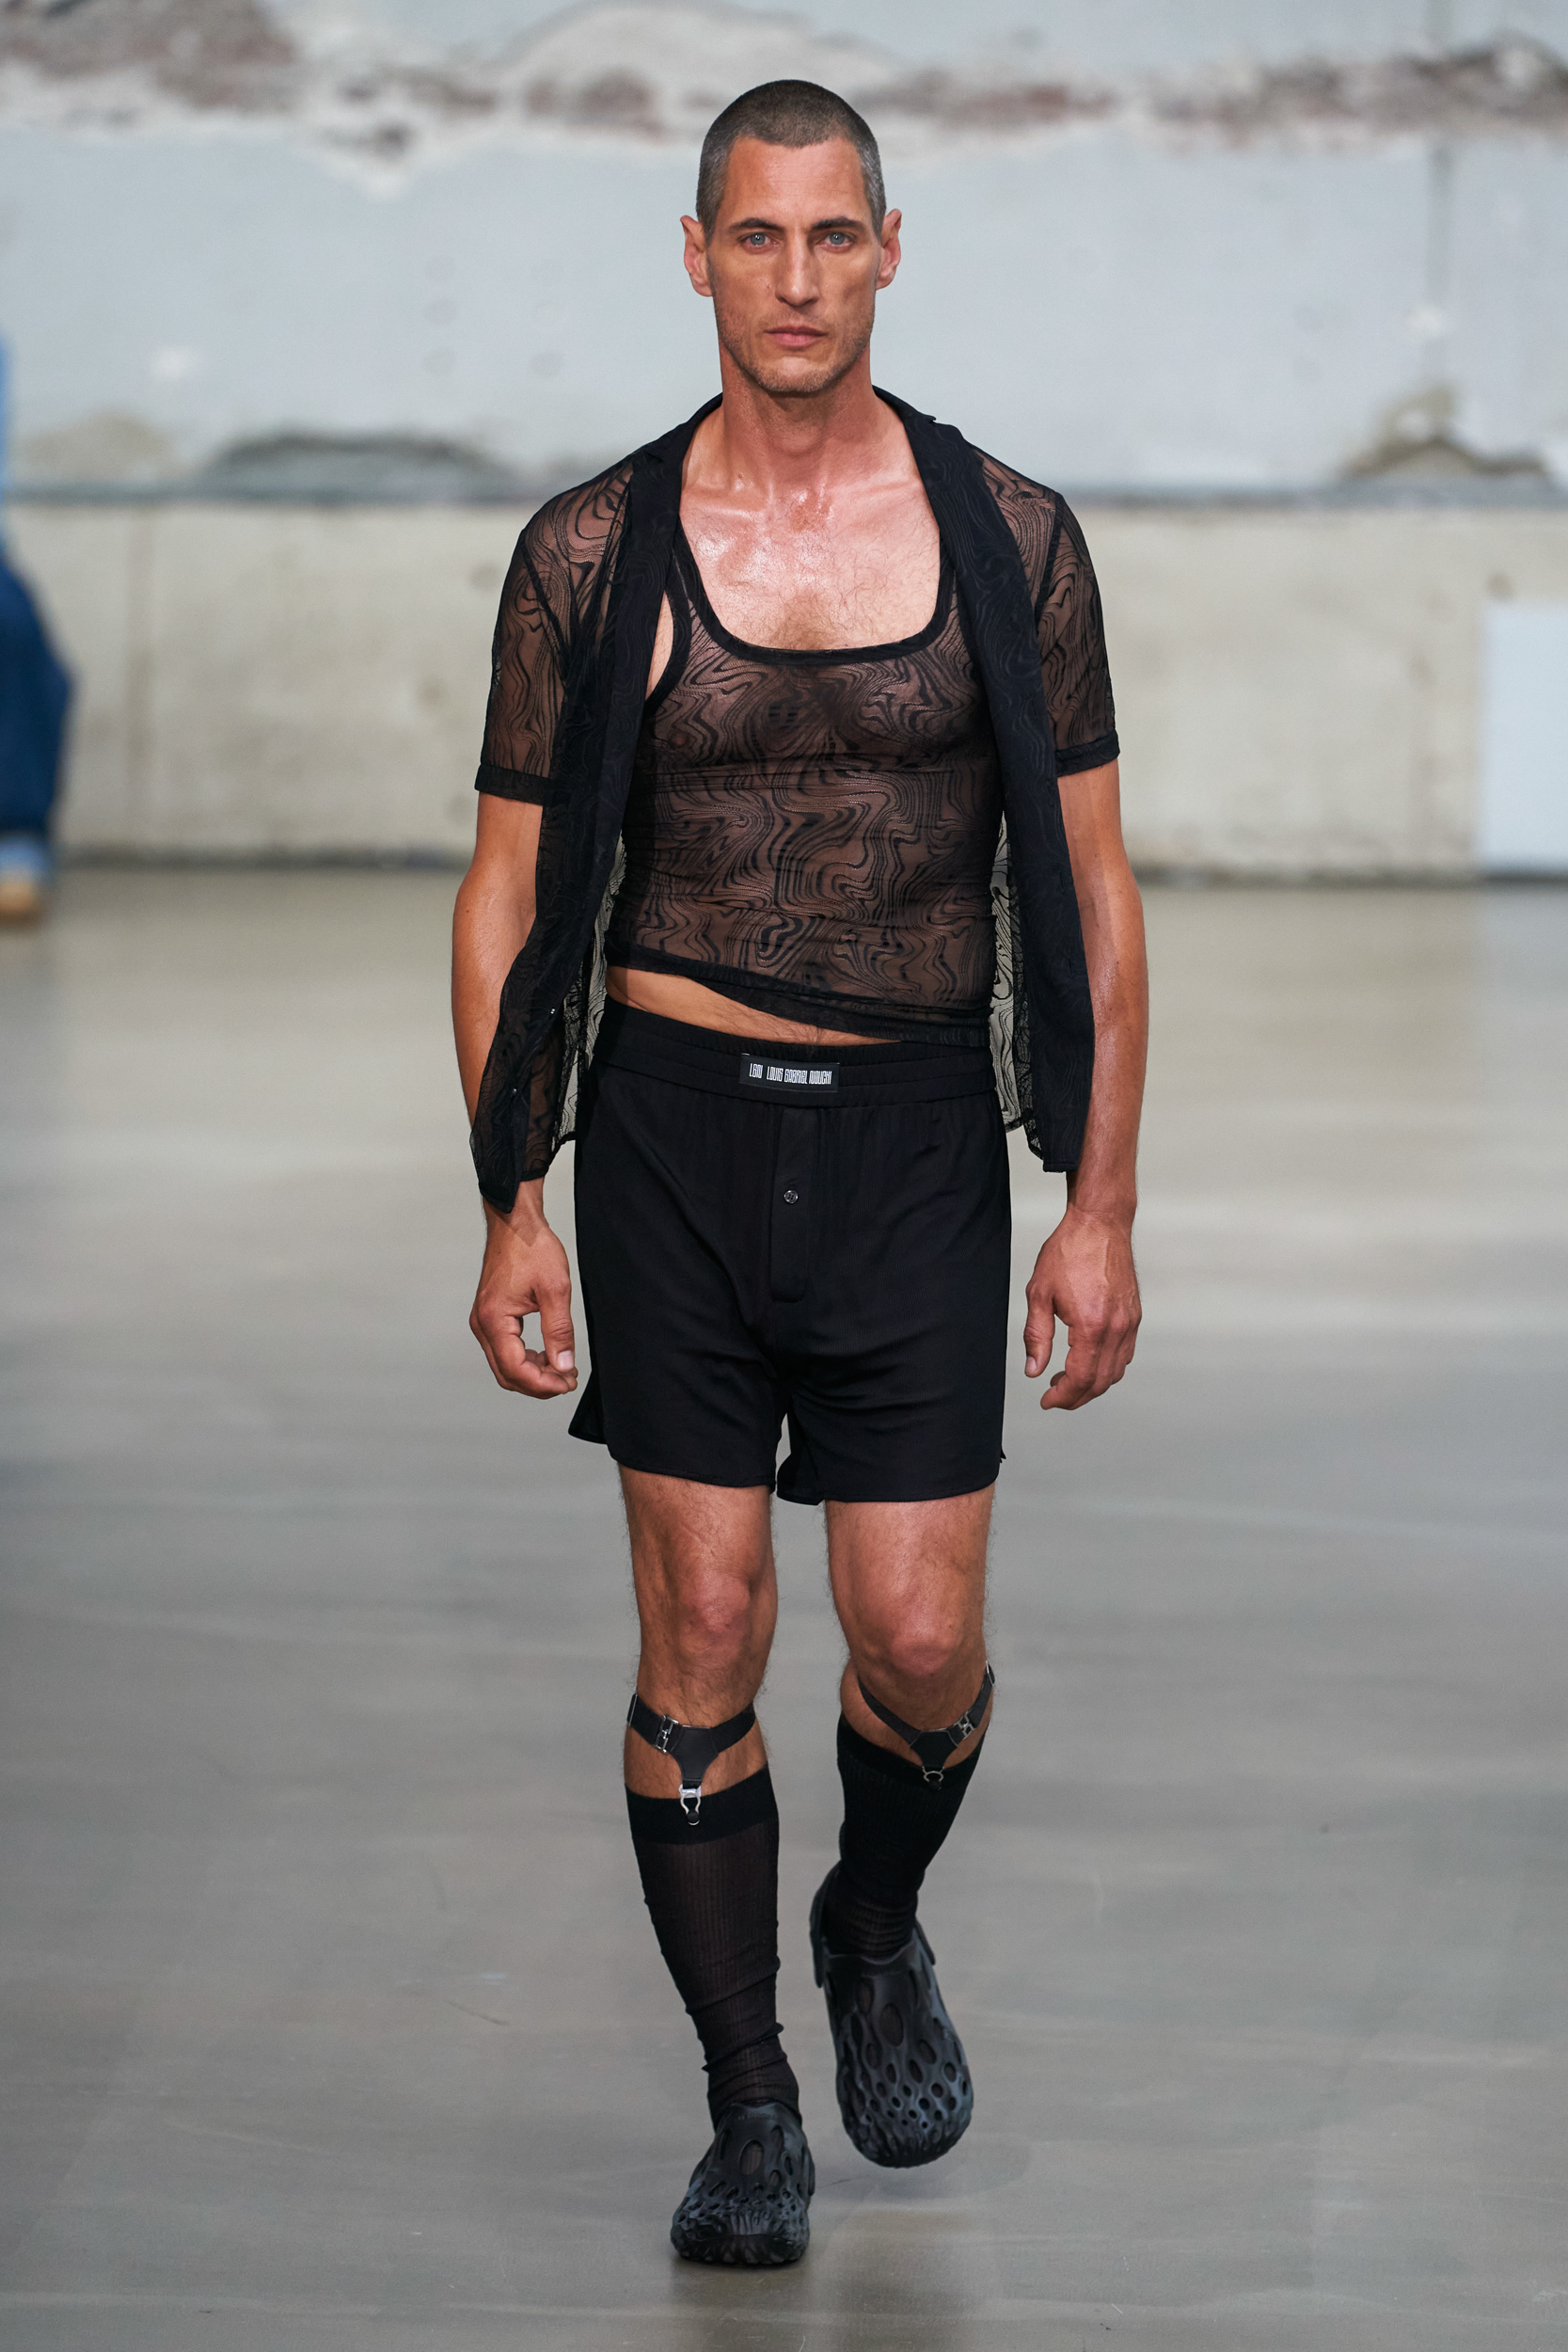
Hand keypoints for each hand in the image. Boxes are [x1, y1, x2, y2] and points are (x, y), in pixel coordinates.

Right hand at [469, 1188, 578, 1398]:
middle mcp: (482, 1324)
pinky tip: (547, 1354)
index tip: (568, 1383)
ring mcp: (483, 1321)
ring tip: (562, 1369)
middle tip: (568, 1381)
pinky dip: (525, 1359)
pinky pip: (504, 1350)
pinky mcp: (490, 1316)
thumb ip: (559, 1331)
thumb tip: (564, 1365)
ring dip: (532, 1373)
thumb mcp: (555, 1289)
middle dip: (538, 1384)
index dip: (543, 1384)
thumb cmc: (532, 1248)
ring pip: (504, 1365)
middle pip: (506, 1374)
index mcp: (494, 1320)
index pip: (516, 1369)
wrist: (516, 1223)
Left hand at [1023, 1205, 1140, 1410]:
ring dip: (1093, 1384)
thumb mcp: (1040, 1293)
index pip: (1080, 1379)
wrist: (1100, 1223)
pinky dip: (1108, 1367)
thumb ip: (1036, 1336)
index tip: (1046, 1401)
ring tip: (1067, 1380)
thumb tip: (1034, 1370)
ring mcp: (1130, 1323)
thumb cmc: (1068, 1252)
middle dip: (1077, 1396)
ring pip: (1117, 1371)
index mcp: (1092, 1326)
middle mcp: (1117, 1328)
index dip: (1062, 1397)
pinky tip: (1089, 1360)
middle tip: (1054, 1396)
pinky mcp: (1135, 1315)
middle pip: (1101, 1382)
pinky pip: (1125, 1354)